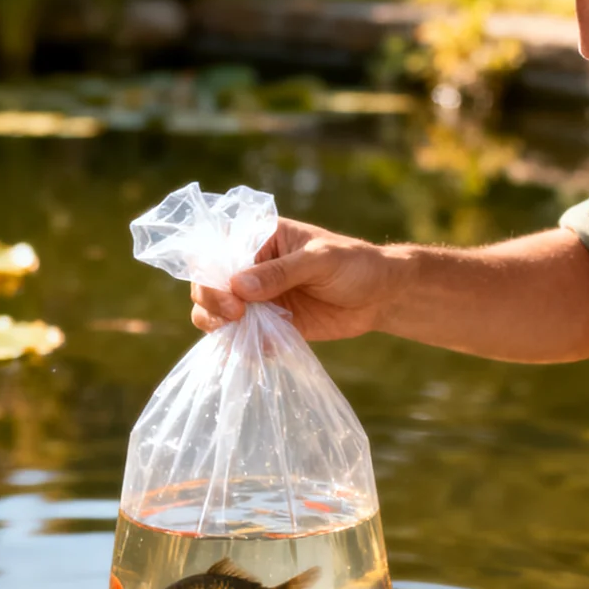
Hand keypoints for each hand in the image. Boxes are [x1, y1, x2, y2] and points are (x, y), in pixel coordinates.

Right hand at [190, 219, 403, 341]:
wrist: (380, 296)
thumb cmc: (354, 264)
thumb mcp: (320, 260)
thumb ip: (281, 272)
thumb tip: (238, 286)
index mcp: (259, 237)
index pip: (217, 249)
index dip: (211, 272)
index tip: (229, 294)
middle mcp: (251, 266)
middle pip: (208, 282)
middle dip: (212, 301)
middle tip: (235, 316)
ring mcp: (257, 296)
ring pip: (217, 311)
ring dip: (218, 325)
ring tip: (238, 335)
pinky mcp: (269, 323)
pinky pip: (242, 335)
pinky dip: (241, 345)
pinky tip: (258, 350)